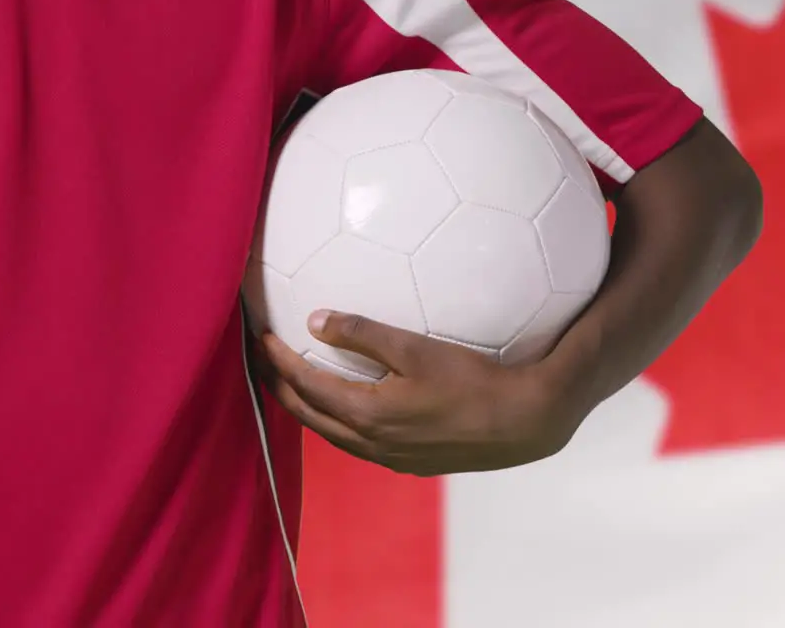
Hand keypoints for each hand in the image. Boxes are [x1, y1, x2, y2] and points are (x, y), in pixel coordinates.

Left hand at [255, 311, 590, 475]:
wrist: (523, 422)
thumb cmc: (473, 380)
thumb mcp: (416, 348)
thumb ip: (364, 333)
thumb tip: (316, 320)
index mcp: (365, 414)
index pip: (304, 385)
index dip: (277, 359)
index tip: (261, 335)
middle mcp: (369, 443)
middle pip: (307, 415)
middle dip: (278, 386)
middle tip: (263, 360)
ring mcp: (390, 458)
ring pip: (331, 434)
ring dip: (307, 407)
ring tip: (294, 384)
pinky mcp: (411, 463)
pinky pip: (358, 443)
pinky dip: (338, 422)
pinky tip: (348, 408)